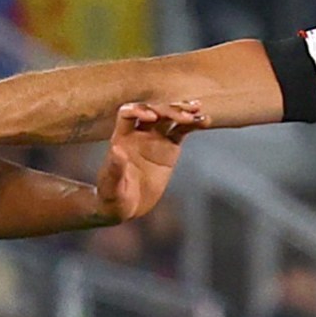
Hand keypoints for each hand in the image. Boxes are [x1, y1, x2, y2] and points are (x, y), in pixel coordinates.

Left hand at [95, 100, 205, 222]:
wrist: (125, 206)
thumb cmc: (112, 195)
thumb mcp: (111, 186)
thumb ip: (114, 168)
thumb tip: (117, 149)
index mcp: (121, 138)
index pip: (128, 114)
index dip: (139, 110)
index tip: (153, 117)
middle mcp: (138, 134)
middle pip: (154, 111)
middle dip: (168, 111)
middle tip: (184, 116)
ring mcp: (155, 139)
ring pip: (170, 117)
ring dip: (182, 111)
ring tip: (197, 111)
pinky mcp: (169, 148)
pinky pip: (182, 131)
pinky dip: (193, 125)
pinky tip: (204, 120)